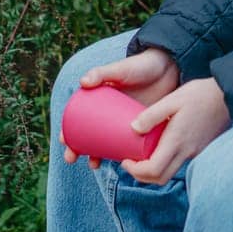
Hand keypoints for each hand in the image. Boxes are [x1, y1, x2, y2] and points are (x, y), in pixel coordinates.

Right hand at [63, 45, 179, 168]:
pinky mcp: (142, 129)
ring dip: (97, 156)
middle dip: (78, 149)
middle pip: (89, 135)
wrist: (169, 69)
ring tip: (93, 165)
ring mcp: (125, 123)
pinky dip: (121, 156)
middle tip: (72, 159)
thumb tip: (82, 82)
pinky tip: (118, 165)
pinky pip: (128, 146)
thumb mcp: (120, 69)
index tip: (63, 141)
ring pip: (107, 144)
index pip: (79, 118)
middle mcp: (110, 114)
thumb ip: (102, 72)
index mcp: (100, 100)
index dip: (68, 131)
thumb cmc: (141, 66)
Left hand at [120, 76, 231, 185]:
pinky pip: (179, 162)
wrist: (229, 95)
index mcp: (177, 141)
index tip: (125, 160)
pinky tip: (161, 146)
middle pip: (160, 178)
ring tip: (143, 155)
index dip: (135, 171)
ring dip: (153, 170)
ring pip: (170, 173)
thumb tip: (133, 128)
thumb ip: (152, 115)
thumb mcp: (172, 99)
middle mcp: (186, 151)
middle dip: (141, 176)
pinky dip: (166, 162)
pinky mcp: (200, 148)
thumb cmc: (201, 95)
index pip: (153, 170)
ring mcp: (195, 152)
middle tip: (131, 162)